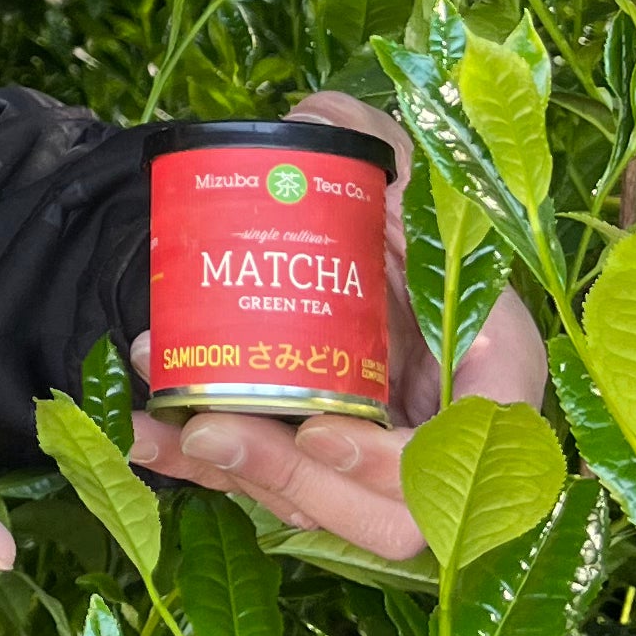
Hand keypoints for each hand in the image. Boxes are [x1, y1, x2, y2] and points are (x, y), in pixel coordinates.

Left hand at [125, 89, 549, 565]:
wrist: (330, 210)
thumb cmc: (381, 190)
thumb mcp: (388, 155)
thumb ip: (364, 136)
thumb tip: (314, 122)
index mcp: (494, 361)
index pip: (481, 445)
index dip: (407, 461)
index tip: (321, 428)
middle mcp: (442, 425)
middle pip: (393, 512)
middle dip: (299, 482)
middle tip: (217, 431)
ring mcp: (375, 453)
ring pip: (321, 511)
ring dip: (238, 476)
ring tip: (171, 422)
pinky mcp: (308, 457)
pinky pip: (260, 485)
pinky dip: (198, 468)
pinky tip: (142, 433)